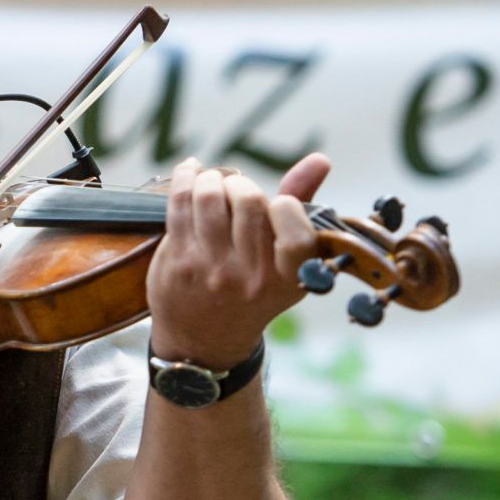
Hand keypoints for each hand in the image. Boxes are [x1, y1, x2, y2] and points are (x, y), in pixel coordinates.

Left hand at [146, 153, 330, 368]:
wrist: (203, 340)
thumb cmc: (251, 289)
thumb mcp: (285, 261)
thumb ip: (302, 205)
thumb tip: (320, 159)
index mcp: (289, 280)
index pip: (296, 234)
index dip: (286, 207)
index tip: (278, 203)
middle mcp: (251, 279)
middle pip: (249, 202)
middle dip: (242, 186)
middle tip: (236, 192)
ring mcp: (212, 270)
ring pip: (211, 197)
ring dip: (212, 179)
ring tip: (214, 184)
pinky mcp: (179, 260)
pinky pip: (180, 202)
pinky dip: (185, 177)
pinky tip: (191, 171)